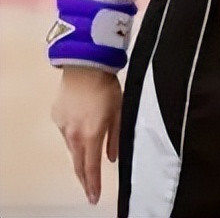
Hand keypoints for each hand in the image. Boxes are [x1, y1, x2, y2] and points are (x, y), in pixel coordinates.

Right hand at [51, 66, 121, 204]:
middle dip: (84, 178)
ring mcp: (63, 126)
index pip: (91, 168)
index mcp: (91, 136)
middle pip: (78, 163)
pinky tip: (81, 124)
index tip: (94, 198)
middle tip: (89, 188)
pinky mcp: (56, 115)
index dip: (93, 185)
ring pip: (72, 146)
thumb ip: (115, 137)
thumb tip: (111, 158)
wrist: (85, 64)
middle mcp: (73, 135)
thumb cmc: (107, 88)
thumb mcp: (119, 113)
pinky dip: (74, 133)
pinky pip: (66, 130)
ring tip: (88, 155)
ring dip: (80, 153)